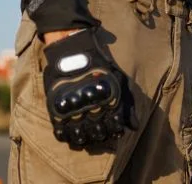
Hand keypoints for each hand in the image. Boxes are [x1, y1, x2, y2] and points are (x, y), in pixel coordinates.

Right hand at [41, 28, 135, 149]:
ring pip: (80, 137)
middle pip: (98, 134)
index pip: (115, 127)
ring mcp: (73, 110)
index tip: (114, 131)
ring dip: (84, 139)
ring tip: (85, 136)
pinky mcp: (57, 110)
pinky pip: (60, 132)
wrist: (74, 52)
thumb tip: (134, 127)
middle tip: (99, 132)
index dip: (115, 131)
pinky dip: (66, 137)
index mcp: (109, 102)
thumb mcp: (119, 80)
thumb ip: (127, 105)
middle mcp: (92, 108)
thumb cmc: (100, 66)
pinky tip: (70, 135)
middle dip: (100, 135)